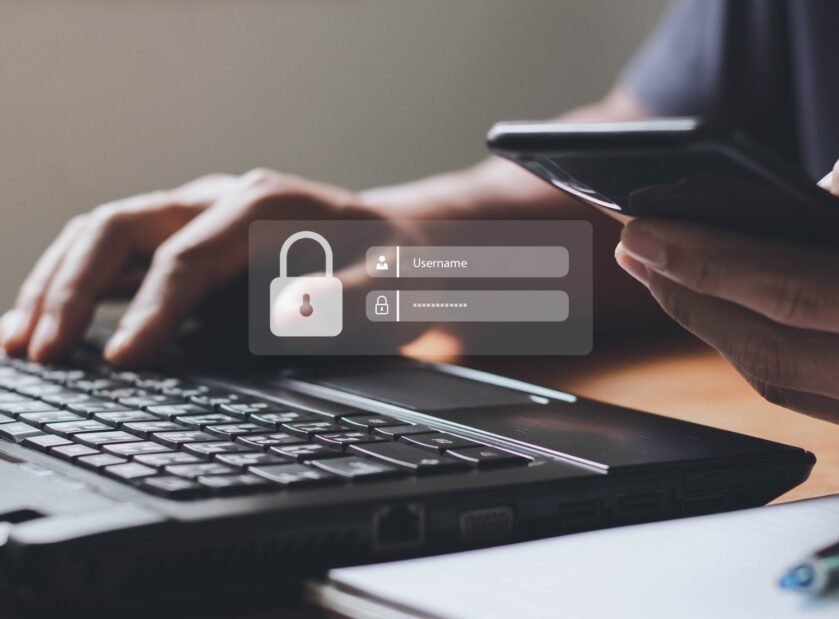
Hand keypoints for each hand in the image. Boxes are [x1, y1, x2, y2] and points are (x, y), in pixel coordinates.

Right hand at [0, 169, 404, 365]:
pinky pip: (117, 257)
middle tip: (44, 354)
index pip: (188, 255)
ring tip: (18, 343)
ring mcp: (198, 217)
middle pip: (122, 226)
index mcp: (265, 205)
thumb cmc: (396, 269)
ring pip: (104, 235)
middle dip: (74, 288)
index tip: (121, 361)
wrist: (400, 248)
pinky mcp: (187, 243)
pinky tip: (41, 325)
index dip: (151, 309)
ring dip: (57, 285)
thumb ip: (352, 299)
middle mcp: (220, 200)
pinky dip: (74, 288)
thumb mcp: (395, 287)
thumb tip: (295, 312)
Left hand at [615, 91, 838, 464]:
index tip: (636, 230)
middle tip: (638, 249)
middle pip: (765, 348)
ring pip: (785, 384)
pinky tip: (740, 311)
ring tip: (674, 276)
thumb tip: (799, 203)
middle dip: (688, 296)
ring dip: (719, 329)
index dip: (698, 258)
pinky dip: (770, 352)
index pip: (782, 289)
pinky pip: (821, 397)